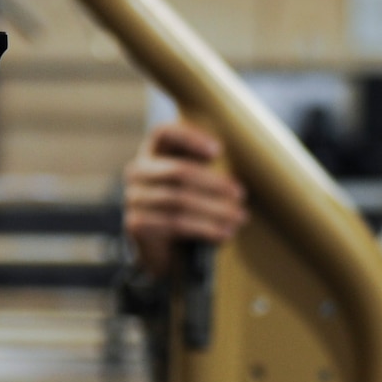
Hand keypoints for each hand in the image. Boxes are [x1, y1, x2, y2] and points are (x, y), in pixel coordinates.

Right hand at [122, 121, 248, 280]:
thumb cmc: (189, 205)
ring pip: (179, 201)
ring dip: (215, 210)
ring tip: (239, 217)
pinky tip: (225, 233)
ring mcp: (134, 198)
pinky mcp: (136, 224)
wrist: (166, 248)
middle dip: (214, 183)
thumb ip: (209, 165)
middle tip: (241, 194)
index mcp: (153, 151)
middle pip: (178, 172)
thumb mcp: (197, 180)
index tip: (219, 151)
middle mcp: (137, 171)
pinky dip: (205, 229)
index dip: (190, 138)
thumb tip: (248, 159)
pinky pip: (175, 224)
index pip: (164, 133)